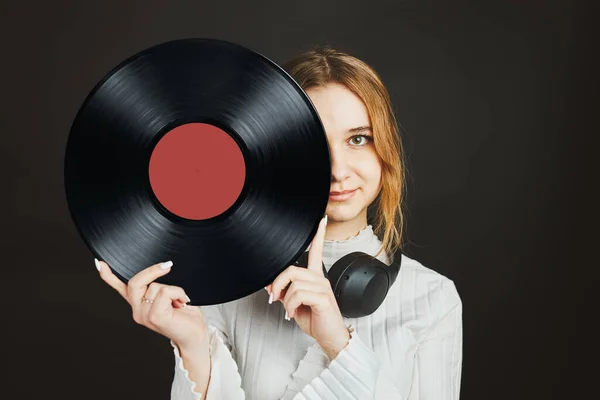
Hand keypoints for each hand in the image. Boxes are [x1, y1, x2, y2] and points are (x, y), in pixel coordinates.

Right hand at [95, 259, 207, 350]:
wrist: (195, 335)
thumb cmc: (185, 314)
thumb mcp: (171, 295)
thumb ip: (160, 285)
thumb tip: (163, 267)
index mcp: (139, 303)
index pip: (120, 288)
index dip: (109, 275)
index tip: (100, 263)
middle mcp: (138, 310)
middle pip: (135, 282)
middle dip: (152, 270)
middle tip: (168, 265)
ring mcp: (144, 315)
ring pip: (156, 286)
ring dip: (174, 290)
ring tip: (179, 302)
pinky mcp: (154, 317)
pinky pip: (165, 292)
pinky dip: (178, 293)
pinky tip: (182, 304)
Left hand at [266, 216, 350, 359]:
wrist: (330, 338)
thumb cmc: (316, 320)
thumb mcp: (294, 305)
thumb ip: (284, 292)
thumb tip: (269, 284)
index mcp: (315, 277)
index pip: (317, 251)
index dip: (319, 234)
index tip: (322, 219)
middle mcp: (320, 279)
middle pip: (292, 269)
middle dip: (277, 284)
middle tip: (273, 298)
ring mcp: (323, 288)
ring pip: (293, 283)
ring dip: (284, 300)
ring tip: (288, 311)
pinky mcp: (323, 298)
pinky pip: (299, 295)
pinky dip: (290, 306)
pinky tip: (293, 314)